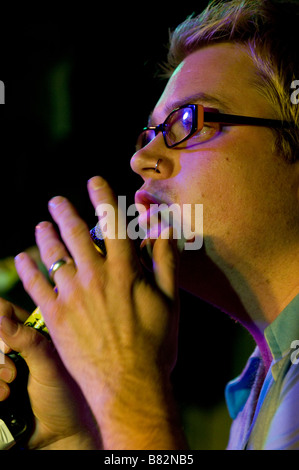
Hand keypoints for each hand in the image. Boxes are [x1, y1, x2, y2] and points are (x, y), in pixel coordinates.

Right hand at [0, 299, 100, 448]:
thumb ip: (29, 342)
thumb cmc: (67, 396)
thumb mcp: (51, 366)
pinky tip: (6, 397)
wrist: (61, 434)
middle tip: (13, 371)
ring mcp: (5, 366)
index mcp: (33, 332)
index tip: (6, 338)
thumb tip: (1, 320)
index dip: (1, 318)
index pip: (6, 311)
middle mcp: (16, 346)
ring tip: (10, 388)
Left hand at [14, 176, 185, 449]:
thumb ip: (165, 259)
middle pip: (76, 233)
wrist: (129, 386)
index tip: (94, 182)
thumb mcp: (171, 300)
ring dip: (45, 235)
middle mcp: (96, 276)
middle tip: (56, 201)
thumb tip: (161, 225)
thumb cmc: (156, 344)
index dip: (103, 198)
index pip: (112, 223)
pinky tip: (22, 259)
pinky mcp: (56, 317)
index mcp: (125, 270)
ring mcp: (72, 296)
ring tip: (41, 225)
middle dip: (65, 212)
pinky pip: (36, 286)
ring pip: (53, 255)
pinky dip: (27, 269)